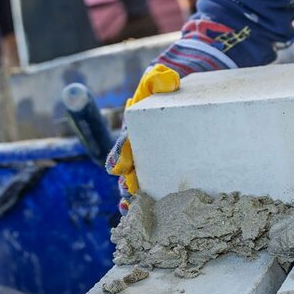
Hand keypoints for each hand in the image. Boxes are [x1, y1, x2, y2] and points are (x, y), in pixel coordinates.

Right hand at [106, 64, 180, 211]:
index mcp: (132, 129)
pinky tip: (141, 214)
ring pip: (133, 182)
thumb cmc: (162, 87)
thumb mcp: (159, 79)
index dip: (121, 155)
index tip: (119, 166)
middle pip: (126, 169)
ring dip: (131, 196)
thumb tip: (169, 81)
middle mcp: (135, 148)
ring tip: (130, 208)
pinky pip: (148, 188)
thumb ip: (159, 79)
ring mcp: (145, 160)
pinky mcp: (158, 169)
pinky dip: (143, 202)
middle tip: (130, 190)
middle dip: (126, 181)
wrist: (174, 94)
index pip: (124, 143)